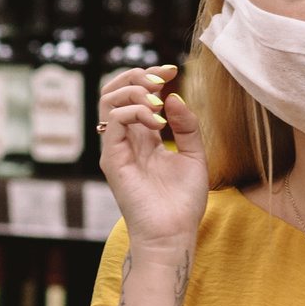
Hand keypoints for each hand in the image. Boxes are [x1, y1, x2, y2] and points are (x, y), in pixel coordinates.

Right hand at [99, 64, 207, 255]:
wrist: (174, 236)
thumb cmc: (183, 203)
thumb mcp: (195, 156)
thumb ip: (187, 126)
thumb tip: (173, 96)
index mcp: (144, 138)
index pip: (135, 95)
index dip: (150, 76)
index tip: (172, 69)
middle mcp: (126, 140)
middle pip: (115, 92)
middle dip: (137, 76)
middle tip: (162, 78)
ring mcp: (117, 150)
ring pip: (108, 101)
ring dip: (134, 90)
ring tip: (158, 99)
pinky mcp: (112, 161)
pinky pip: (113, 122)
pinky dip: (135, 112)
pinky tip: (157, 122)